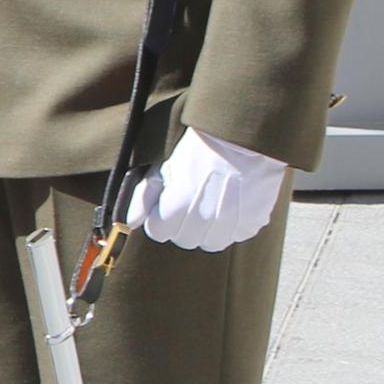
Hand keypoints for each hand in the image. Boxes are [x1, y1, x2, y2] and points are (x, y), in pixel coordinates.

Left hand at [127, 127, 285, 252]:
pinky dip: (232, 227)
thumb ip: (143, 197)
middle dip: (182, 225)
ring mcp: (231, 222)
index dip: (160, 219)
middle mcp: (204, 217)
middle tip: (190, 204)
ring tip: (211, 205)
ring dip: (207, 230)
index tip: (167, 207)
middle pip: (184, 240)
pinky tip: (231, 206)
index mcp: (178, 204)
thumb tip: (131, 222)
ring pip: (210, 243)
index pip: (158, 233)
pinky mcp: (253, 222)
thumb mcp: (163, 168)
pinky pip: (235, 236)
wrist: (241, 140)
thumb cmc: (198, 152)